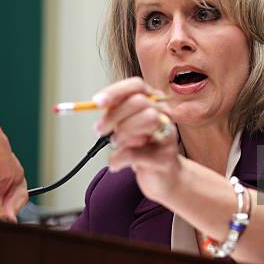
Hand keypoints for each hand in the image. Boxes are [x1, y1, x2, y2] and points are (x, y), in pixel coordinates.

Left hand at [94, 77, 181, 200]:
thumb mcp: (129, 127)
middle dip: (114, 116)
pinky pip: (135, 153)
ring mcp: (168, 135)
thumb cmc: (145, 149)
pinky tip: (116, 163)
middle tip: (100, 130)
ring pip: (148, 119)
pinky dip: (117, 159)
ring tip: (115, 144)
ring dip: (122, 133)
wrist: (164, 177)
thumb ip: (117, 115)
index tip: (97, 102)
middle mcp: (165, 115)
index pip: (137, 86)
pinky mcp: (165, 158)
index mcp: (154, 103)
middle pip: (140, 102)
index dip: (116, 92)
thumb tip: (96, 106)